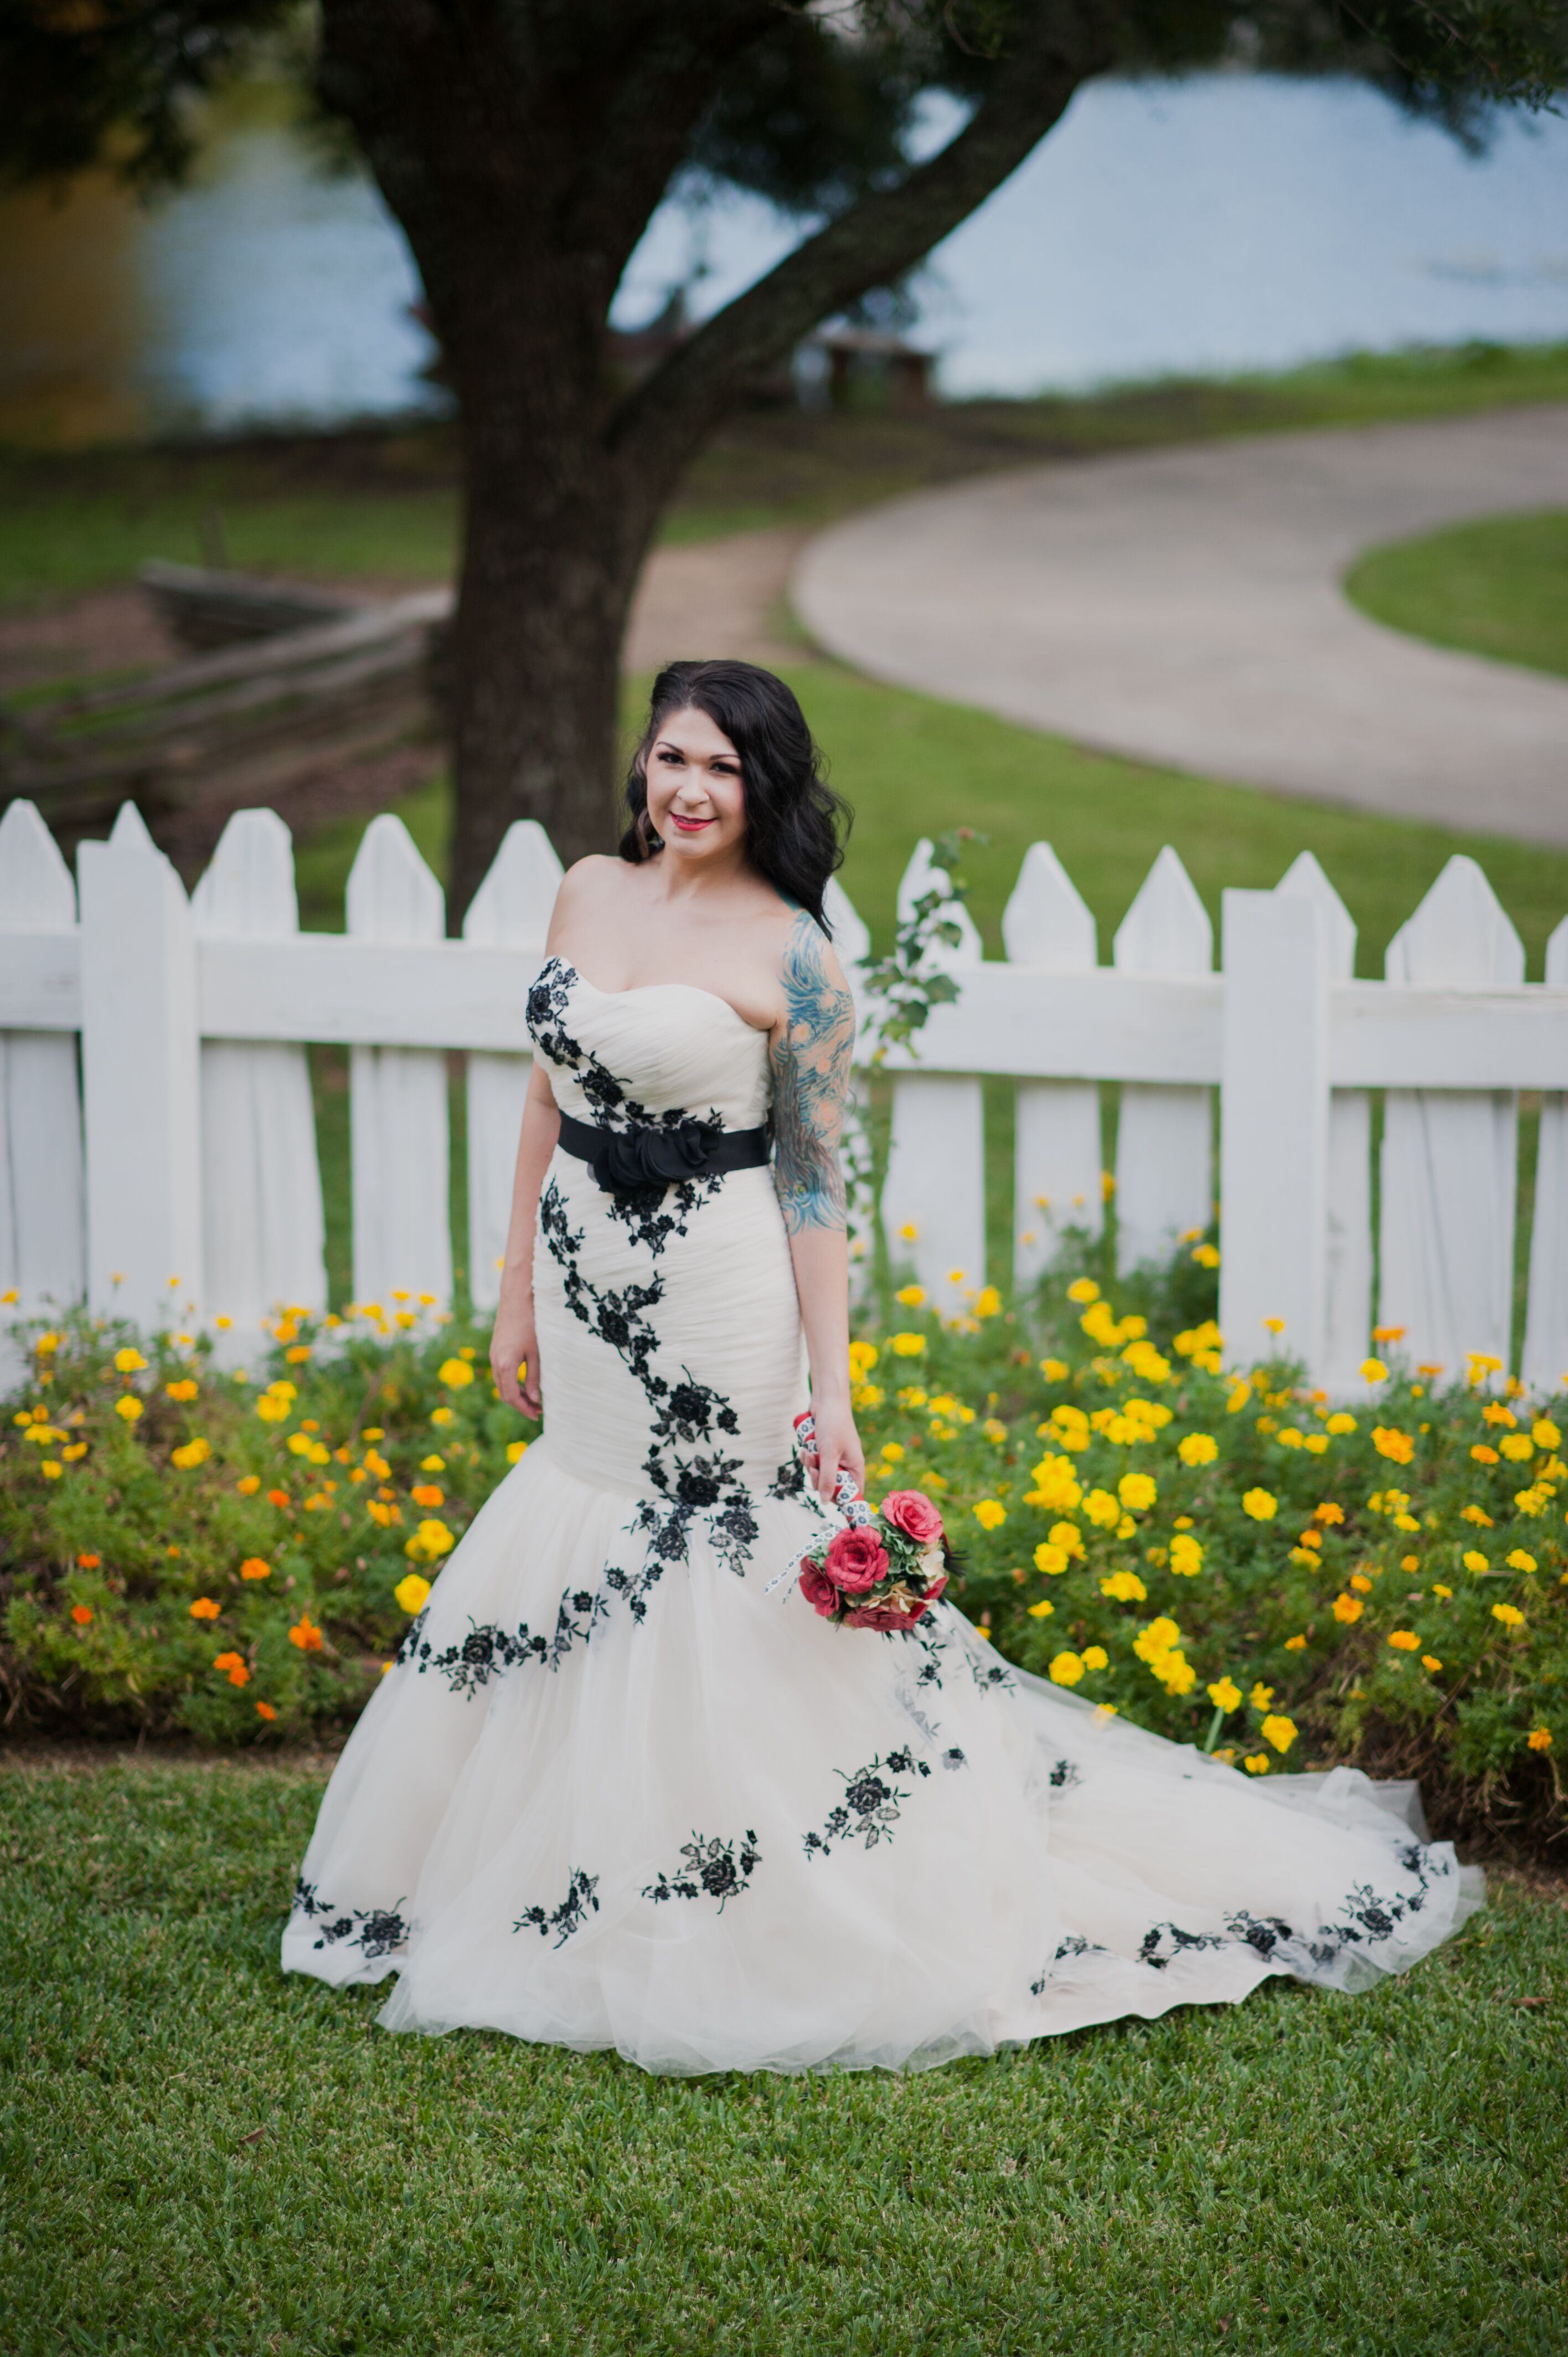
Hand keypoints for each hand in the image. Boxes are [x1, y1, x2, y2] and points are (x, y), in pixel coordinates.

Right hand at [490, 1296, 540, 1419]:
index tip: (537, 1415)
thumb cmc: (530, 1323)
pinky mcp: (495, 1350)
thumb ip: (535, 1378)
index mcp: (505, 1364)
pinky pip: (501, 1373)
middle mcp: (495, 1362)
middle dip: (520, 1404)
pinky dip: (512, 1383)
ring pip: (502, 1384)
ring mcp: (493, 1355)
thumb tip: (535, 1399)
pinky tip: (525, 1383)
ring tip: (533, 1400)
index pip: (512, 1396)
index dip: (524, 1408)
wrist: (516, 1298)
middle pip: (505, 1393)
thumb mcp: (537, 1353)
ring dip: (516, 1394)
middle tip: (537, 1411)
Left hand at [809, 1395, 863, 1502]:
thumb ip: (828, 1478)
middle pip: (831, 1486)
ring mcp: (833, 1457)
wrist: (826, 1400)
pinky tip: (806, 1447)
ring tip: (809, 1452)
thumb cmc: (833, 1424)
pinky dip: (808, 1457)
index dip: (842, 1500)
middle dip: (819, 1479)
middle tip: (815, 1468)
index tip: (830, 1504)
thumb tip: (825, 1502)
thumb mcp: (829, 1453)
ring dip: (811, 1466)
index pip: (852, 1492)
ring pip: (819, 1475)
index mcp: (855, 1466)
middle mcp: (845, 1464)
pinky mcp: (822, 1451)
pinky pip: (813, 1463)